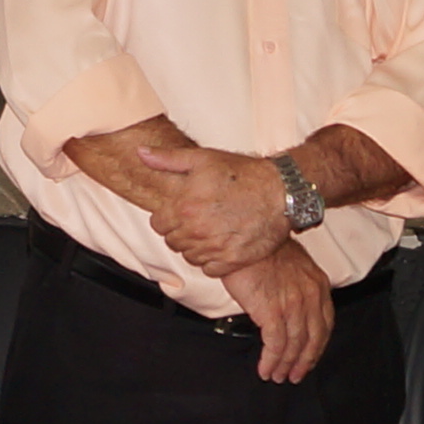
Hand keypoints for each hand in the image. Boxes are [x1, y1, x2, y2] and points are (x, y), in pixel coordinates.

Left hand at [129, 138, 295, 277]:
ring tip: (211, 230)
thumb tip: (141, 154)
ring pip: (190, 257)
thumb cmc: (244, 173)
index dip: (168, 216)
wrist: (281, 192)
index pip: (158, 224)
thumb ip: (168, 160)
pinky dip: (213, 261)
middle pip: (173, 242)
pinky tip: (222, 245)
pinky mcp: (233, 261)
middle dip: (181, 231)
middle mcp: (197, 230)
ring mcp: (215, 248)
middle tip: (199, 219)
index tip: (181, 210)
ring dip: (196, 247)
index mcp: (185, 207)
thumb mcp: (203, 159)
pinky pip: (210, 270)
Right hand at [223, 244, 335, 386]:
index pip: (325, 323)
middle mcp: (310, 296)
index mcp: (317, 284)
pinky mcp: (272, 311)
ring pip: (294, 346)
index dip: (317, 345)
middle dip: (304, 361)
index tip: (309, 357)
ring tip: (276, 376)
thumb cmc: (260, 247)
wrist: (243, 236)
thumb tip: (288, 304)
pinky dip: (271, 361)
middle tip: (295, 375)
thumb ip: (297, 285)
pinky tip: (265, 369)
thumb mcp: (291, 263)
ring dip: (285, 365)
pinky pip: (275, 345)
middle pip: (313, 339)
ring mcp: (293, 305)